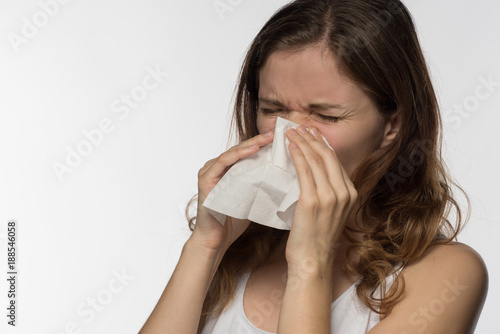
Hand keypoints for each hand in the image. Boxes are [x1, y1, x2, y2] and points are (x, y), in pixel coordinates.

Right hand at [191, 130, 274, 252]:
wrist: (217, 240)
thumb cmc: (234, 220)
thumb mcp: (253, 196)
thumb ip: (262, 183)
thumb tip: (287, 175)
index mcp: (228, 170)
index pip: (248, 153)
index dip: (265, 145)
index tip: (284, 139)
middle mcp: (217, 167)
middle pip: (242, 149)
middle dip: (261, 140)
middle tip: (279, 132)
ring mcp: (210, 172)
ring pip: (233, 152)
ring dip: (252, 144)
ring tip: (268, 137)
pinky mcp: (206, 179)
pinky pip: (223, 162)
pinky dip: (238, 154)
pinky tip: (252, 149)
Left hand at [284, 126, 357, 270]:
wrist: (312, 260)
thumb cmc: (316, 239)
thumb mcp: (331, 213)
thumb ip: (328, 194)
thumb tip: (316, 176)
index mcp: (350, 194)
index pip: (335, 161)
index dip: (323, 144)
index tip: (312, 133)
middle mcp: (343, 193)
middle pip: (327, 156)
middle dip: (313, 138)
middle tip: (300, 127)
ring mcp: (329, 197)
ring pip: (316, 160)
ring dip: (303, 142)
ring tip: (291, 132)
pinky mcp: (312, 202)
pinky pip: (304, 171)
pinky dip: (297, 155)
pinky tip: (290, 147)